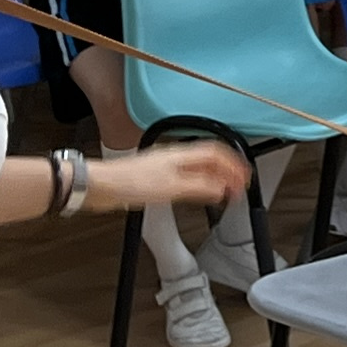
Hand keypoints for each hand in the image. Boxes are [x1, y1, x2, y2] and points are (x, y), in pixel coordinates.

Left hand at [95, 139, 251, 213]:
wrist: (101, 185)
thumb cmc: (128, 182)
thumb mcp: (171, 187)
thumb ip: (199, 187)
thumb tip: (222, 188)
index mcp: (182, 155)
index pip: (216, 153)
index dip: (234, 163)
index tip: (244, 177)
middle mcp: (175, 157)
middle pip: (209, 158)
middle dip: (227, 170)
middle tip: (239, 184)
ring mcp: (165, 166)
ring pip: (199, 167)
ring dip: (215, 176)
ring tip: (224, 189)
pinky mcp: (156, 177)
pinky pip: (187, 176)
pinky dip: (200, 183)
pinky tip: (197, 192)